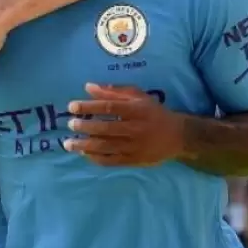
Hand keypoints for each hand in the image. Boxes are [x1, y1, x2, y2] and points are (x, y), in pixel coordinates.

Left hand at [64, 83, 184, 166]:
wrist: (178, 136)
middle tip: (70, 125)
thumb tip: (88, 87)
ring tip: (69, 143)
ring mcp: (134, 147)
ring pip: (106, 147)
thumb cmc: (153, 112)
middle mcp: (135, 129)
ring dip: (85, 146)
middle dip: (85, 127)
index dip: (89, 107)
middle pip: (106, 129)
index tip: (72, 106)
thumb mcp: (138, 96)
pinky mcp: (133, 160)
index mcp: (137, 110)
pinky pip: (111, 161)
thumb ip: (113, 92)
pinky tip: (84, 154)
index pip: (109, 108)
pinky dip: (96, 158)